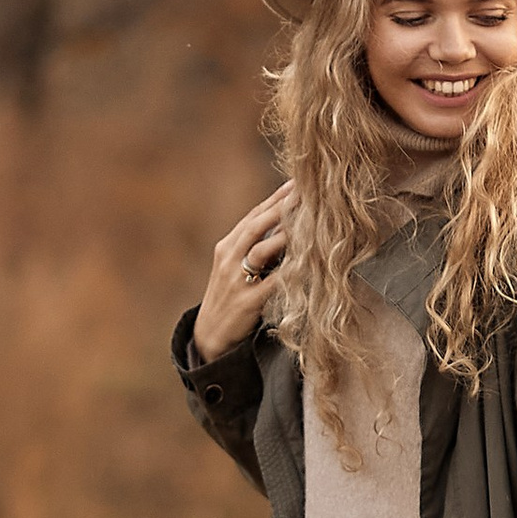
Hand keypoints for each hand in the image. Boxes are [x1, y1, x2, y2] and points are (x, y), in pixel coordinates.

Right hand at [191, 183, 295, 360]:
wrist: (209, 335)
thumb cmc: (229, 297)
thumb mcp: (235, 267)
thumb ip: (257, 247)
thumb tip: (289, 226)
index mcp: (227, 246)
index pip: (254, 215)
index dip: (276, 198)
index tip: (298, 182)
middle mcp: (229, 257)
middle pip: (257, 225)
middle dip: (282, 207)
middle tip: (307, 192)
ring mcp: (236, 279)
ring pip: (262, 249)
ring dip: (285, 233)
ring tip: (307, 220)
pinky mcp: (247, 301)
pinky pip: (272, 282)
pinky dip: (289, 271)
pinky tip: (306, 263)